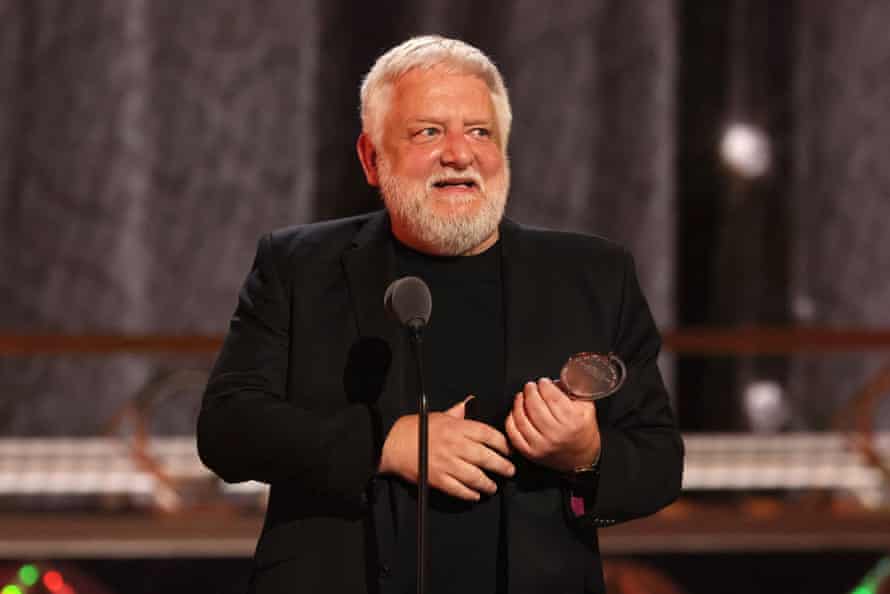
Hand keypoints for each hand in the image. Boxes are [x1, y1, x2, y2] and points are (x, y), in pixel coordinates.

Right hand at [379, 397, 515, 500]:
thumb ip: (458, 412)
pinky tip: (476, 495)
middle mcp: (454, 445)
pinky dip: (470, 494)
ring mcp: (446, 463)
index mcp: (456, 427)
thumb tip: (470, 402)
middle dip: (502, 466)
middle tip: (510, 471)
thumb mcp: (439, 415)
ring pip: (475, 476)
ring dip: (488, 483)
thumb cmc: (417, 428)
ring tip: (494, 486)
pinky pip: (458, 489)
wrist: (392, 443)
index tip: (509, 450)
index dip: (502, 443)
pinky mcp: (437, 479)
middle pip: (486, 457)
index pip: (487, 434)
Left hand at [505, 378, 600, 472]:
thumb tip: (557, 378)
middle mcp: (556, 434)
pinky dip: (512, 419)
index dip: (544, 385)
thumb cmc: (582, 431)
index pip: (552, 397)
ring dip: (519, 402)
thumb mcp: (586, 407)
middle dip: (530, 391)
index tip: (543, 382)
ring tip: (522, 396)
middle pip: (535, 405)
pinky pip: (514, 433)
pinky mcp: (531, 452)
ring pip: (522, 418)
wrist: (582, 458)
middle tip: (530, 386)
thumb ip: (575, 391)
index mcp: (572, 421)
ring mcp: (542, 445)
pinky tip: (516, 412)